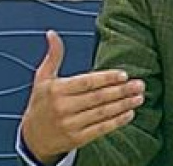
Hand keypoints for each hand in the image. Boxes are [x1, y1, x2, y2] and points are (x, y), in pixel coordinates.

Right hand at [21, 30, 145, 164]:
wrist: (33, 137)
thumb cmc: (41, 103)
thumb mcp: (43, 78)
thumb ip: (53, 56)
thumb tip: (52, 33)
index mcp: (56, 90)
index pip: (86, 82)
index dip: (106, 78)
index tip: (124, 75)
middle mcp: (63, 107)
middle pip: (98, 97)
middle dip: (121, 91)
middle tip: (139, 85)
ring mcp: (70, 124)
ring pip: (102, 113)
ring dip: (123, 105)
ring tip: (139, 97)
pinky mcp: (76, 139)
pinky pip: (100, 129)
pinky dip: (117, 122)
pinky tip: (130, 114)